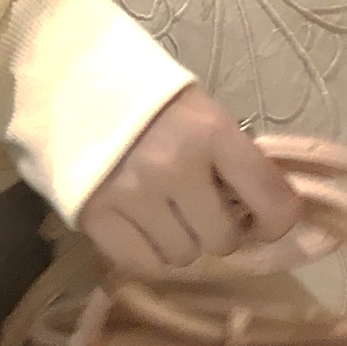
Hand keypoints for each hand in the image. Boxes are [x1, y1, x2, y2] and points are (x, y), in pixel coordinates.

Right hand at [78, 86, 302, 274]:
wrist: (68, 81)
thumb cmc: (146, 96)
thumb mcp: (201, 111)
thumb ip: (229, 158)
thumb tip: (253, 211)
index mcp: (211, 132)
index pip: (272, 198)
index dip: (277, 220)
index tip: (264, 220)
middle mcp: (176, 167)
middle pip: (222, 240)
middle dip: (218, 231)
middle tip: (203, 212)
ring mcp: (133, 195)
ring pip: (182, 257)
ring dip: (181, 243)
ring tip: (165, 215)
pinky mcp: (96, 217)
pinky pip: (142, 264)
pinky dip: (149, 255)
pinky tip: (142, 229)